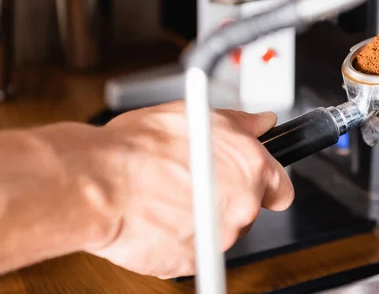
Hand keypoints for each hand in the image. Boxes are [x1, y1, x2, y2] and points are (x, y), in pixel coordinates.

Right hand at [82, 101, 293, 278]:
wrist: (98, 184)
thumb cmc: (140, 148)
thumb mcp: (196, 116)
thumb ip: (240, 122)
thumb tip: (262, 122)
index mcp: (250, 167)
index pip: (280, 186)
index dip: (265, 183)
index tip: (253, 183)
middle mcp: (242, 205)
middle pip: (248, 210)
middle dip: (227, 198)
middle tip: (193, 184)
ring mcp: (219, 238)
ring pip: (220, 232)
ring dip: (202, 219)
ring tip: (167, 198)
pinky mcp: (193, 262)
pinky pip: (194, 251)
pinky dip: (180, 239)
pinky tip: (158, 218)